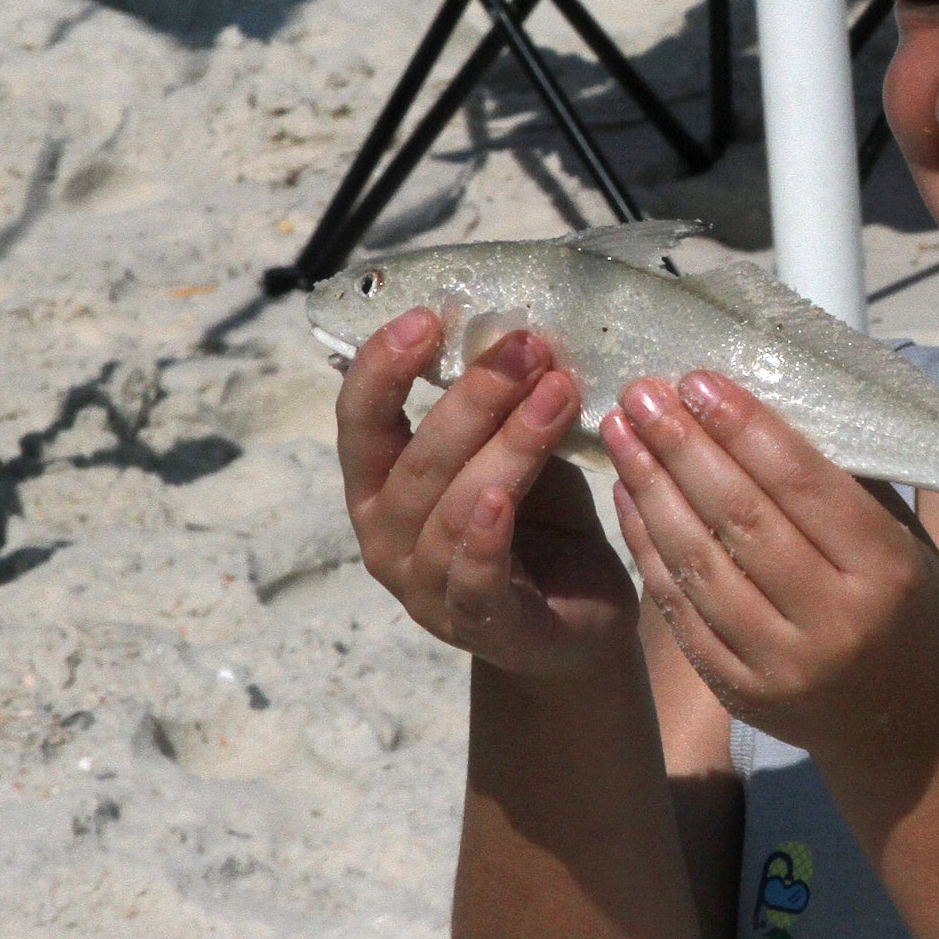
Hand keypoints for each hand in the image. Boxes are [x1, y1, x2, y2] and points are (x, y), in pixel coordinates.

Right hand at [337, 309, 639, 682]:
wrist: (578, 619)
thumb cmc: (537, 522)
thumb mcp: (516, 449)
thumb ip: (507, 404)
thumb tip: (520, 331)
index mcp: (378, 484)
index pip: (359, 418)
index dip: (383, 366)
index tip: (427, 316)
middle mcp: (384, 534)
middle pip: (415, 458)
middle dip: (472, 395)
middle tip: (527, 346)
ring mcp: (423, 585)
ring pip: (451, 507)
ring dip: (506, 445)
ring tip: (556, 393)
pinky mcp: (475, 622)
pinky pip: (471, 576)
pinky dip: (483, 536)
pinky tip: (502, 497)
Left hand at [602, 370, 938, 767]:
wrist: (913, 728)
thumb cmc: (912, 609)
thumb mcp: (905, 540)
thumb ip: (842, 483)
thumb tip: (758, 404)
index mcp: (885, 570)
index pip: (802, 483)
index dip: (744, 428)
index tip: (698, 380)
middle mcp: (832, 621)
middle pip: (741, 518)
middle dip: (683, 448)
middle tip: (643, 393)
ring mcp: (780, 664)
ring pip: (700, 564)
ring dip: (652, 491)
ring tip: (621, 434)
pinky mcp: (740, 691)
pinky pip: (680, 611)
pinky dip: (649, 549)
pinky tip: (629, 499)